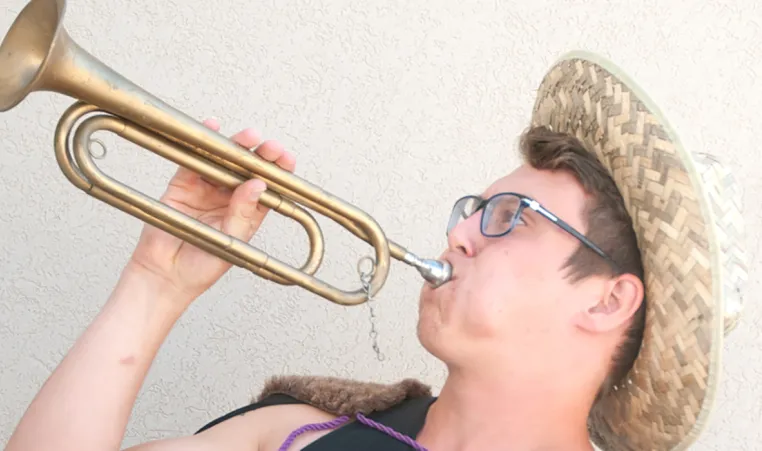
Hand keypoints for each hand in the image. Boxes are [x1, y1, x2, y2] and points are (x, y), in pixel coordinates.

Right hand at [126, 118, 295, 303]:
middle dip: (260, 154)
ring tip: (248, 136)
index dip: (278, 171)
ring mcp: (206, 190)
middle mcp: (229, 198)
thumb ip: (243, 214)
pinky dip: (202, 144)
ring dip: (235, 146)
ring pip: (223, 161)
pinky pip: (193, 161)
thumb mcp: (232, 242)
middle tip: (269, 146)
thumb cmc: (201, 268)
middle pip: (247, 169)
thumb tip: (258, 185)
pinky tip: (213, 128)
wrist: (164, 277)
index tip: (285, 158)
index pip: (268, 186)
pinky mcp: (182, 186)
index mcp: (249, 213)